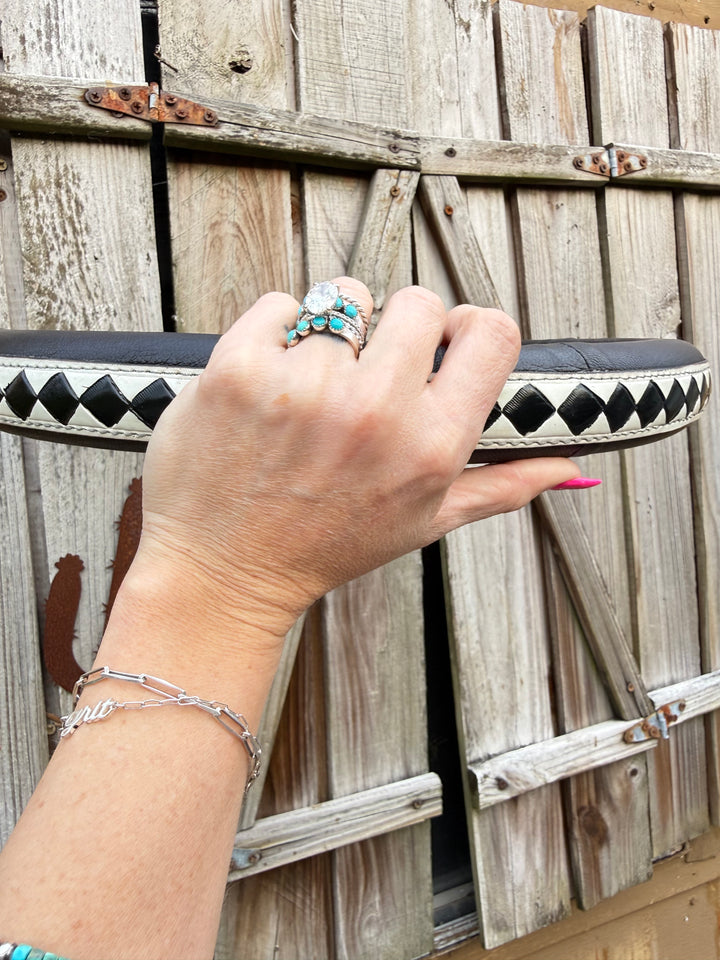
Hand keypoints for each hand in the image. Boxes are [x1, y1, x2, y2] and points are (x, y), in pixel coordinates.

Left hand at [133, 278, 577, 637]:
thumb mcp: (423, 523)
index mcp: (432, 445)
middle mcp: (375, 410)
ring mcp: (305, 386)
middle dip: (396, 327)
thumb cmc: (325, 548)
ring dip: (332, 331)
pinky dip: (275, 332)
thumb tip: (572, 469)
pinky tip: (269, 383)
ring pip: (343, 297)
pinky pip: (280, 303)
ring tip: (311, 385)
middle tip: (365, 370)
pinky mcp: (239, 368)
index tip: (440, 344)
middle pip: (418, 301)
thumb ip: (500, 487)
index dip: (467, 328)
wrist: (224, 575)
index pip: (492, 332)